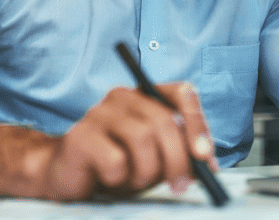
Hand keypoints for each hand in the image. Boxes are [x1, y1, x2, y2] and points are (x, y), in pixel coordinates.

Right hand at [39, 83, 216, 199]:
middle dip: (178, 159)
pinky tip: (110, 179)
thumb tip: (209, 167)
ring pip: (142, 139)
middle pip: (164, 121)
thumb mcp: (158, 157)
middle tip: (181, 185)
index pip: (182, 93)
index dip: (198, 124)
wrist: (69, 175)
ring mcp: (100, 113)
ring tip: (136, 182)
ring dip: (147, 171)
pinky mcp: (81, 136)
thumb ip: (182, 154)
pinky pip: (116, 160)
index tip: (204, 156)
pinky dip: (120, 178)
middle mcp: (123, 96)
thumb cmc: (119, 164)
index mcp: (145, 94)